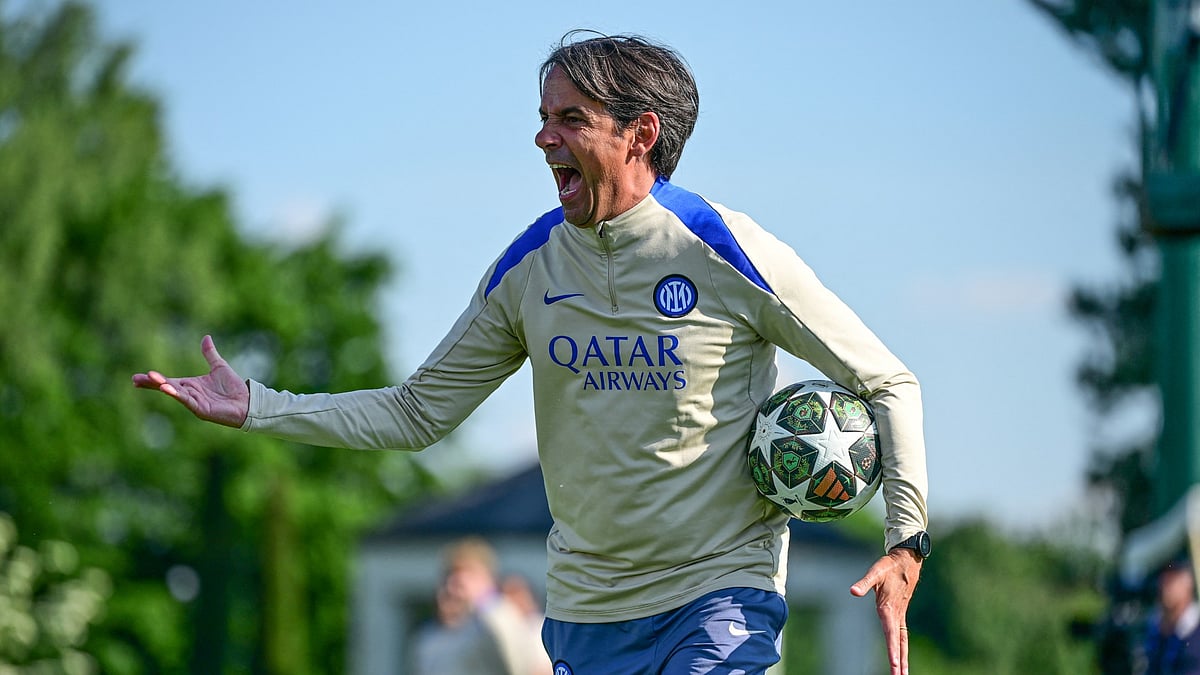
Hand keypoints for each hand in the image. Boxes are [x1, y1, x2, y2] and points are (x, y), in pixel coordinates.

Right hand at [132, 335, 248, 427]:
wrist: (248, 401)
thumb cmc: (233, 387)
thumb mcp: (219, 366)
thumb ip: (210, 354)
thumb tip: (206, 337)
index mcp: (191, 385)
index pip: (168, 381)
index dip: (155, 379)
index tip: (139, 377)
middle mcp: (190, 394)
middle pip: (168, 387)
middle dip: (153, 384)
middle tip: (135, 380)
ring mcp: (195, 403)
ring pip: (176, 393)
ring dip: (163, 386)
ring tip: (150, 378)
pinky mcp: (202, 410)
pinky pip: (188, 401)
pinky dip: (178, 394)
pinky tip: (168, 388)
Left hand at [850, 548, 922, 674]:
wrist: (906, 561)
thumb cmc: (888, 566)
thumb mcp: (875, 572)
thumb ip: (864, 583)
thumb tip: (853, 591)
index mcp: (889, 608)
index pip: (891, 634)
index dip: (892, 649)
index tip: (895, 664)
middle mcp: (895, 615)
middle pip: (898, 643)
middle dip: (900, 661)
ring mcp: (899, 615)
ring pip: (902, 641)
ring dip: (903, 658)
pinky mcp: (900, 613)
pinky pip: (902, 635)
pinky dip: (902, 648)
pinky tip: (902, 659)